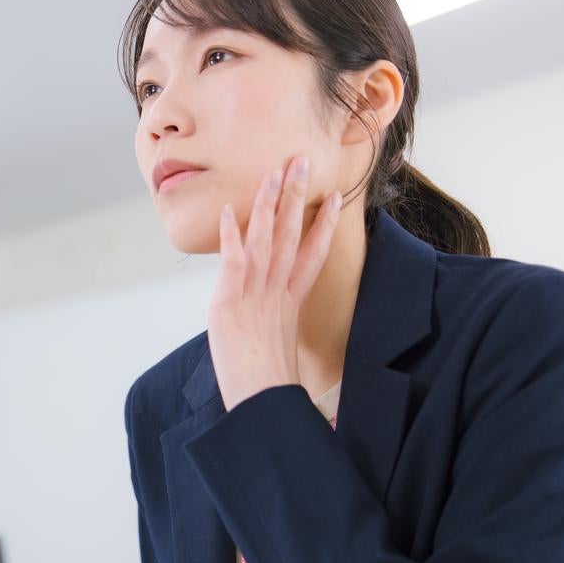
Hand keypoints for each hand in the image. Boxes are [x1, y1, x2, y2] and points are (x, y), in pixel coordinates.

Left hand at [208, 155, 342, 410]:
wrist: (261, 400)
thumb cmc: (269, 386)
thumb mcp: (279, 351)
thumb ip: (282, 334)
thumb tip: (286, 338)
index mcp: (291, 303)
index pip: (313, 255)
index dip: (323, 225)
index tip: (334, 199)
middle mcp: (277, 291)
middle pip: (293, 235)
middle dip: (298, 196)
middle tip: (304, 162)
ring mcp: (255, 293)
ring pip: (267, 238)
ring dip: (269, 202)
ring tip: (274, 171)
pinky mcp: (231, 300)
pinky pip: (233, 259)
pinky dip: (231, 233)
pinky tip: (229, 209)